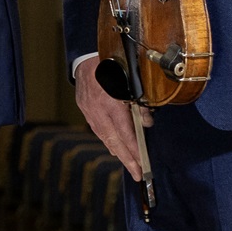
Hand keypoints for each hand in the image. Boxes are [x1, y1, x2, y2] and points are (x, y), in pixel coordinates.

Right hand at [73, 54, 145, 180]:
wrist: (87, 57)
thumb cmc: (113, 67)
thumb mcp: (131, 83)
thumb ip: (140, 104)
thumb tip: (147, 122)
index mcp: (110, 103)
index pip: (124, 133)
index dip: (134, 150)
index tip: (141, 164)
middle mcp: (97, 111)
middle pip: (113, 141)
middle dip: (126, 159)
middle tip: (136, 173)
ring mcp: (88, 111)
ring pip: (104, 136)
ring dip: (117, 150)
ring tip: (128, 162)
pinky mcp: (84, 109)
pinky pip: (98, 129)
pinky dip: (107, 139)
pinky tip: (114, 146)